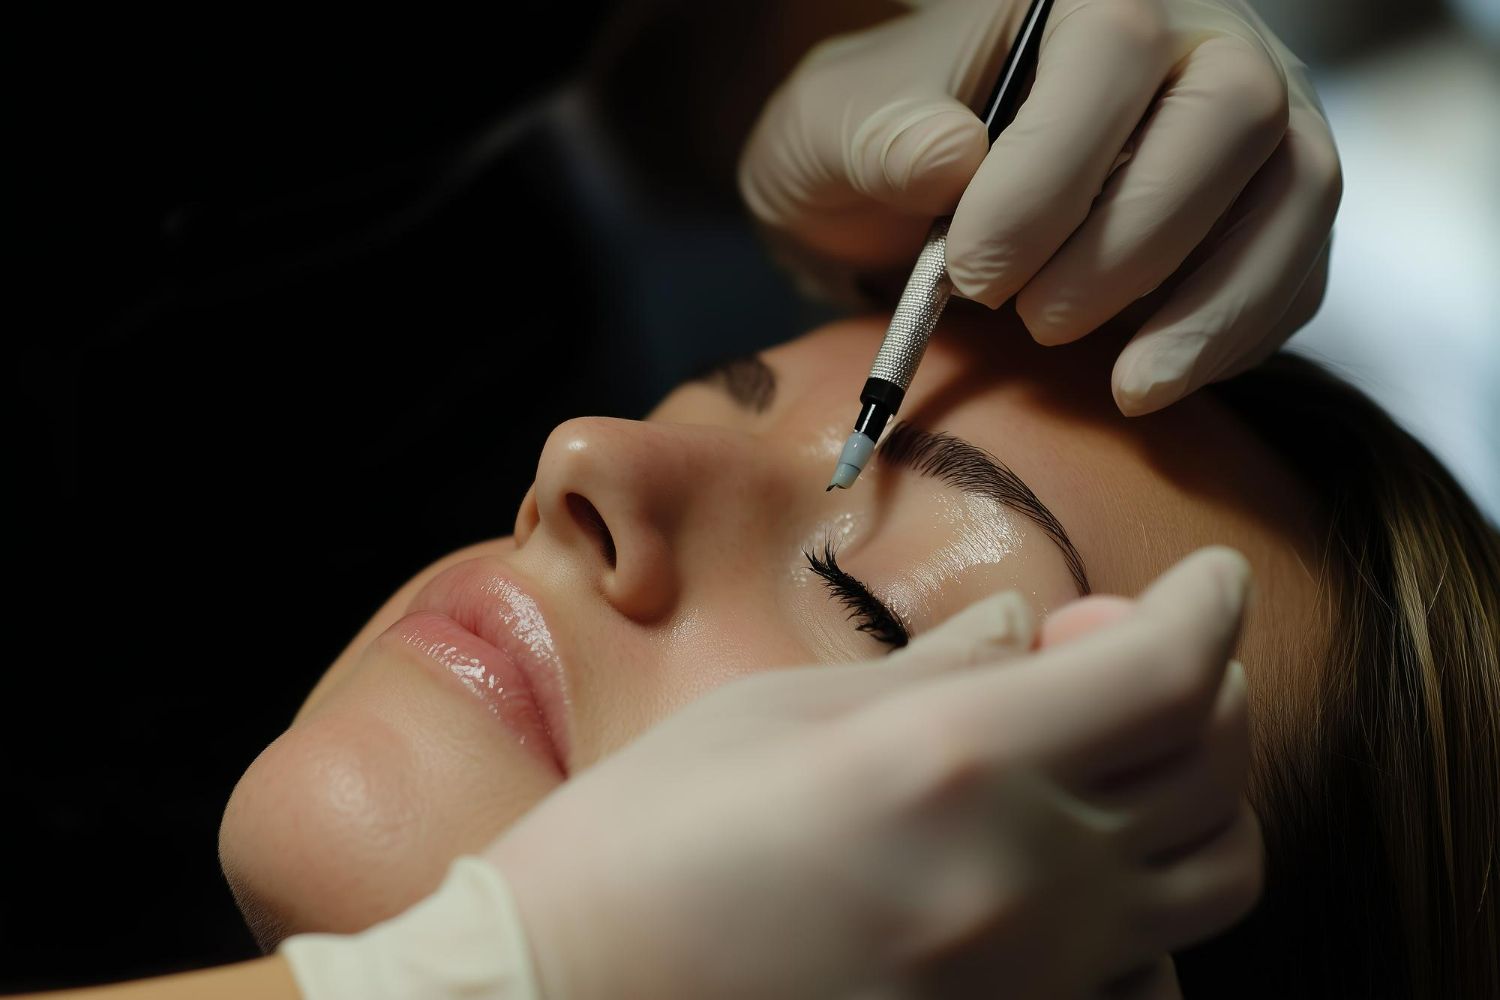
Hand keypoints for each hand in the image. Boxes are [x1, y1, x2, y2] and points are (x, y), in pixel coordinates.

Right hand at [488, 548, 1262, 999]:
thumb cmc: (647, 839)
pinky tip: (1073, 882)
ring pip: (1215, 877)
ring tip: (1114, 762)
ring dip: (1198, 796)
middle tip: (1125, 651)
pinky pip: (1152, 978)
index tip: (1210, 577)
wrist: (574, 999)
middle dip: (1207, 683)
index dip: (1209, 605)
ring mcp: (1031, 977)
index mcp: (954, 759)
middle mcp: (1023, 874)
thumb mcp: (777, 710)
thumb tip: (1025, 632)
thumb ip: (931, 669)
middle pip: (1213, 763)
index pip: (1167, 668)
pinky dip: (1150, 914)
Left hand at [740, 0, 1341, 415]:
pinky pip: (1300, 265)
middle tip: (1035, 321)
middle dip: (1132, 242)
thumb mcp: (831, 131)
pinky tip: (1156, 377)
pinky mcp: (1271, 206)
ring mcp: (1253, 118)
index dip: (1050, 174)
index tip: (972, 272)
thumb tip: (954, 157)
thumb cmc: (875, 147)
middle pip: (1232, 113)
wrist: (906, 200)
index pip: (1114, 47)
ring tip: (1125, 386)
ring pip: (1297, 190)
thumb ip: (879, 138)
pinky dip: (1240, 334)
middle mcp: (1195, 35)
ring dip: (1213, 305)